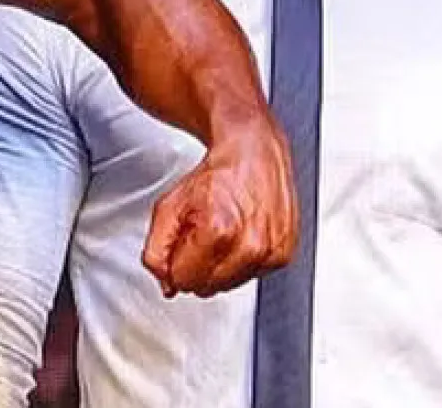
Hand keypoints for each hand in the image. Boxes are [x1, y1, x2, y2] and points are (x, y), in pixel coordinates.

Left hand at [142, 115, 296, 296]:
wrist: (252, 153)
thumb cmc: (216, 176)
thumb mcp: (168, 207)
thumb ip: (156, 249)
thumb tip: (165, 282)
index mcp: (219, 231)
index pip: (184, 280)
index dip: (174, 264)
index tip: (179, 246)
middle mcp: (252, 245)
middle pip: (207, 287)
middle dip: (195, 265)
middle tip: (199, 236)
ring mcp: (272, 252)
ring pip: (228, 286)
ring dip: (218, 266)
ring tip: (220, 234)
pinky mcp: (284, 255)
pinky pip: (250, 277)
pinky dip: (240, 263)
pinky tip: (238, 237)